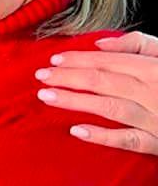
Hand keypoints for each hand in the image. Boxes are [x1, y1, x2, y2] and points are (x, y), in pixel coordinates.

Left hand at [35, 32, 157, 154]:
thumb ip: (140, 45)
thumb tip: (101, 44)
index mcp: (154, 69)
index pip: (109, 62)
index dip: (79, 60)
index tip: (53, 60)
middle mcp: (152, 92)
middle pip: (103, 82)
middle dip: (68, 78)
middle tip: (40, 76)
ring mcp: (155, 119)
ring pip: (109, 108)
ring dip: (75, 102)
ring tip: (47, 96)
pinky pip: (128, 141)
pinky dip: (102, 136)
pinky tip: (76, 131)